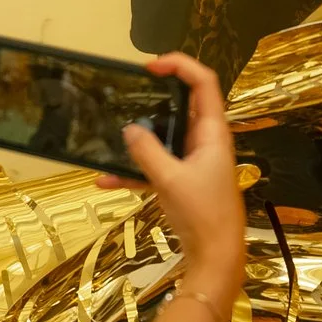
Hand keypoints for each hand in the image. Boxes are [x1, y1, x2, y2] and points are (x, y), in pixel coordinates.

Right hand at [102, 54, 245, 321]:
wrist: (216, 255)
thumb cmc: (202, 213)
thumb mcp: (170, 179)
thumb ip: (147, 151)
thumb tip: (128, 129)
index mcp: (212, 132)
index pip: (204, 82)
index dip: (180, 65)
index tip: (149, 67)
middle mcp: (205, 140)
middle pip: (181, 105)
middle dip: (153, 97)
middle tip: (127, 90)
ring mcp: (193, 161)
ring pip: (164, 137)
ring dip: (138, 137)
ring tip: (109, 131)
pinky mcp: (182, 181)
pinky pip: (154, 166)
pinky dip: (133, 170)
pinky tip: (104, 179)